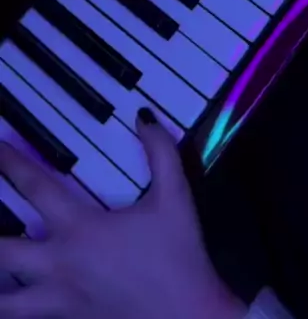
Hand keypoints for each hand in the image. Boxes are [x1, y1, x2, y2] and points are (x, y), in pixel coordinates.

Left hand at [0, 110, 246, 318]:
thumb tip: (145, 117)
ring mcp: (59, 302)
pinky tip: (16, 298)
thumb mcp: (175, 198)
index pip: (34, 189)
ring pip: (3, 301)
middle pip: (1, 251)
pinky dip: (15, 307)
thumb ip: (161, 152)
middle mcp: (60, 266)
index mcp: (81, 230)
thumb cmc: (179, 258)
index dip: (10, 164)